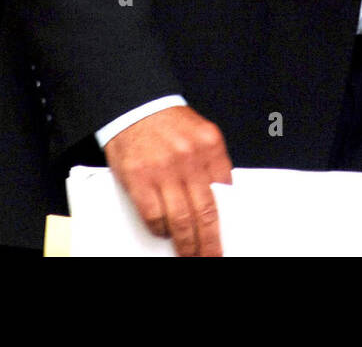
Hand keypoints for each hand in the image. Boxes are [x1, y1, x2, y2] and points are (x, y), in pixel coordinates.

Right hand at [104, 105, 232, 256]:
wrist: (135, 104)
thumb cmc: (167, 122)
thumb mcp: (199, 134)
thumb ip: (209, 164)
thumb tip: (219, 199)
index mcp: (210, 144)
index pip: (226, 191)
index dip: (227, 219)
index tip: (226, 235)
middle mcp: (189, 157)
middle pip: (205, 213)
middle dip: (209, 243)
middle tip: (210, 256)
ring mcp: (163, 169)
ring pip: (181, 221)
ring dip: (186, 244)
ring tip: (189, 254)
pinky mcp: (139, 179)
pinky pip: (154, 216)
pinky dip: (160, 230)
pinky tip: (163, 232)